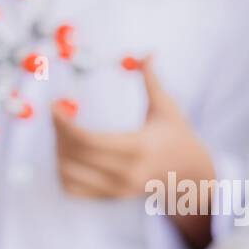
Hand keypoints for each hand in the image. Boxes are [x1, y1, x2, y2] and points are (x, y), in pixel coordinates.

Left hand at [53, 57, 215, 247]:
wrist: (194, 176)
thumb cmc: (178, 137)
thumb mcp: (168, 108)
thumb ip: (153, 80)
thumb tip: (148, 53)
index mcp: (139, 147)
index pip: (89, 140)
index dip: (64, 123)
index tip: (54, 107)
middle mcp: (128, 172)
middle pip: (74, 155)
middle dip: (58, 133)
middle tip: (59, 116)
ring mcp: (120, 188)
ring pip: (68, 174)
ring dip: (58, 153)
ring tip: (65, 136)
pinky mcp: (113, 196)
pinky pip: (74, 189)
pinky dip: (64, 173)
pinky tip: (71, 156)